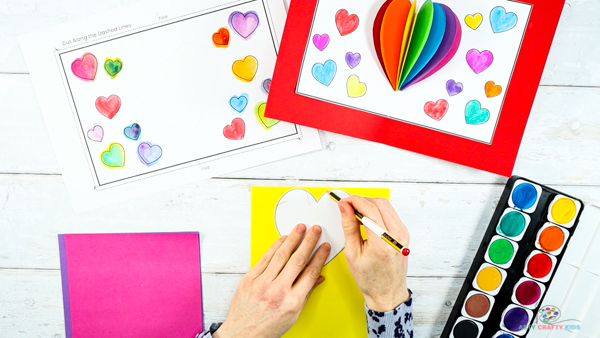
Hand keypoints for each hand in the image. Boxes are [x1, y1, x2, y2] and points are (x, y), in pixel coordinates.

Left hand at [213, 224, 330, 337]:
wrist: (243, 334)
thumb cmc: (267, 328)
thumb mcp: (293, 316)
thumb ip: (305, 294)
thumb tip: (317, 278)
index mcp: (292, 302)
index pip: (310, 273)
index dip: (319, 257)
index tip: (324, 247)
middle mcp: (277, 291)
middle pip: (297, 260)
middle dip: (308, 242)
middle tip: (315, 230)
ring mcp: (262, 284)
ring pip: (280, 255)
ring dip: (292, 239)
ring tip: (300, 228)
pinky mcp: (250, 279)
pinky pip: (264, 258)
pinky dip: (274, 247)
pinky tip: (282, 239)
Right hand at [338, 196, 409, 311]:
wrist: (387, 293)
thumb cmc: (370, 279)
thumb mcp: (352, 253)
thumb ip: (349, 227)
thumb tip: (345, 208)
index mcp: (382, 243)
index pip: (370, 209)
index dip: (354, 201)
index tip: (343, 201)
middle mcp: (396, 236)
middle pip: (379, 203)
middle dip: (361, 200)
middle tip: (347, 205)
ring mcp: (403, 234)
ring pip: (386, 206)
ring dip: (369, 204)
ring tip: (355, 213)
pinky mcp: (404, 234)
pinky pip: (390, 214)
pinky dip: (376, 211)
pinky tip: (366, 219)